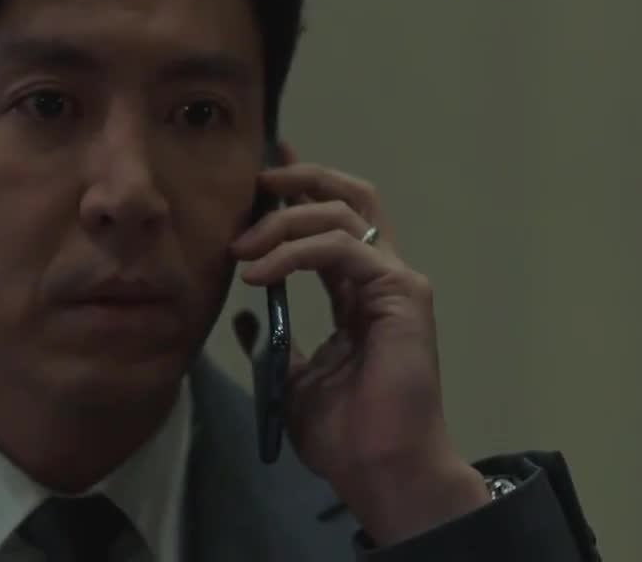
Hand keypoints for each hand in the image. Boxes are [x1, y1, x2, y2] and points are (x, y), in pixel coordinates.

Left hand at [230, 141, 489, 545]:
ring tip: (241, 248)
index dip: (300, 190)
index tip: (261, 172)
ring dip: (284, 220)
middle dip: (300, 178)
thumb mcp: (293, 378)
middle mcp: (380, 276)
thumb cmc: (346, 435)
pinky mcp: (401, 293)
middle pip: (349, 197)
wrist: (380, 470)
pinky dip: (296, 252)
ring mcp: (395, 281)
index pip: (331, 222)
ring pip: (342, 213)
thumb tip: (245, 316)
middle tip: (256, 181)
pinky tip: (260, 274)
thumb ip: (275, 341)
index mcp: (357, 292)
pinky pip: (342, 249)